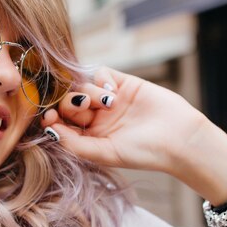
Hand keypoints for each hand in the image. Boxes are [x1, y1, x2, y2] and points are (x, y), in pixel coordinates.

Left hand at [41, 67, 209, 172]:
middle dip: (69, 103)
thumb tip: (50, 130)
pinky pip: (100, 73)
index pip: (62, 123)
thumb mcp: (104, 153)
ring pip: (82, 86)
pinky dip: (101, 79)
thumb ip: (74, 143)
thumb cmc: (142, 152)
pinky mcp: (123, 83)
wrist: (178, 138)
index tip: (49, 117)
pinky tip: (113, 93)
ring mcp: (109, 100)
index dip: (52, 117)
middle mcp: (96, 118)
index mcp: (89, 137)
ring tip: (109, 103)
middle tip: (84, 108)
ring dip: (89, 92)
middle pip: (68, 102)